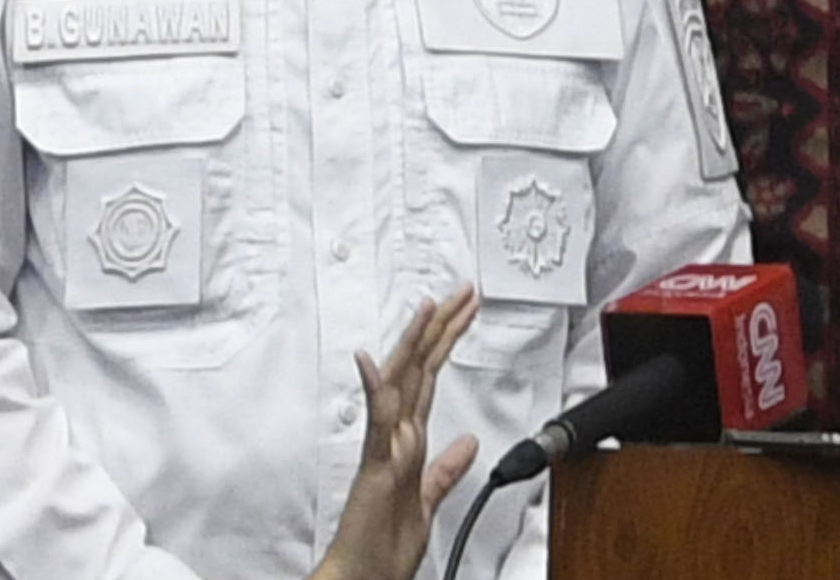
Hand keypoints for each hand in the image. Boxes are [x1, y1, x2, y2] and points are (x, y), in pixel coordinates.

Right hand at [309, 291, 484, 579]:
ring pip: (399, 384)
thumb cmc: (383, 548)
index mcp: (408, 443)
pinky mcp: (374, 466)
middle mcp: (395, 438)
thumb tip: (468, 443)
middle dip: (440, 330)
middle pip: (418, 371)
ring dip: (414, 345)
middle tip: (460, 293)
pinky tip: (372, 362)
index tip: (463, 314)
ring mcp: (383, 449)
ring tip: (427, 308)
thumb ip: (445, 470)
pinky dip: (375, 390)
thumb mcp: (428, 502)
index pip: (430, 380)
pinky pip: (376, 423)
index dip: (447, 344)